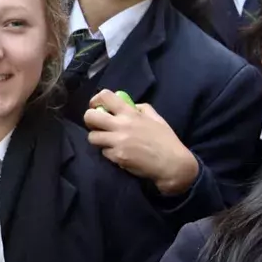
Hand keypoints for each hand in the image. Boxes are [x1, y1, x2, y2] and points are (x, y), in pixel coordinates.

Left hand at [83, 90, 198, 194]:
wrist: (172, 163)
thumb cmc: (166, 140)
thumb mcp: (156, 117)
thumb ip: (141, 108)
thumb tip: (129, 105)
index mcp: (130, 113)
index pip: (105, 97)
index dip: (96, 100)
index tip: (97, 106)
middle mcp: (121, 125)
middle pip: (90, 117)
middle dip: (89, 119)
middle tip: (96, 125)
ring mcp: (118, 142)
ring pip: (92, 137)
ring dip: (98, 139)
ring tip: (107, 141)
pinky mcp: (117, 157)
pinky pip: (104, 152)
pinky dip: (109, 153)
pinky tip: (119, 153)